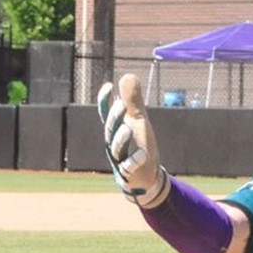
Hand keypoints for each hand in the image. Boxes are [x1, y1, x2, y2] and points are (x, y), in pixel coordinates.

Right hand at [98, 74, 169, 207]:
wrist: (146, 177)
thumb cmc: (140, 144)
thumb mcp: (139, 121)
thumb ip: (134, 101)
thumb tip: (128, 74)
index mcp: (116, 130)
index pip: (107, 114)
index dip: (105, 101)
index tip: (109, 86)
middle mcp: (114, 144)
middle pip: (110, 129)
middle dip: (115, 117)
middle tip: (122, 104)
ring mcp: (120, 159)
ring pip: (116, 148)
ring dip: (121, 138)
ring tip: (129, 128)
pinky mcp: (130, 173)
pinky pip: (130, 167)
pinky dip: (135, 160)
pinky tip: (143, 153)